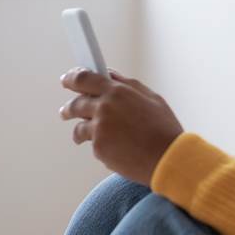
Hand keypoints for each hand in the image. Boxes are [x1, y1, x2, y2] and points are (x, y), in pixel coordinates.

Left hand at [59, 67, 184, 186]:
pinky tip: (114, 149)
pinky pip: (93, 145)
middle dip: (69, 108)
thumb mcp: (152, 98)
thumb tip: (111, 75)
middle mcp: (104, 108)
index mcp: (118, 91)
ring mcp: (100, 129)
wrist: (168, 158)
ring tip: (81, 136)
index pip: (84, 78)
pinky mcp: (98, 148)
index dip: (72, 78)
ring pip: (79, 128)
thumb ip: (128, 85)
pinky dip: (100, 146)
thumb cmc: (164, 129)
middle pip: (75, 104)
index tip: (68, 80)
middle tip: (66, 111)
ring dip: (79, 131)